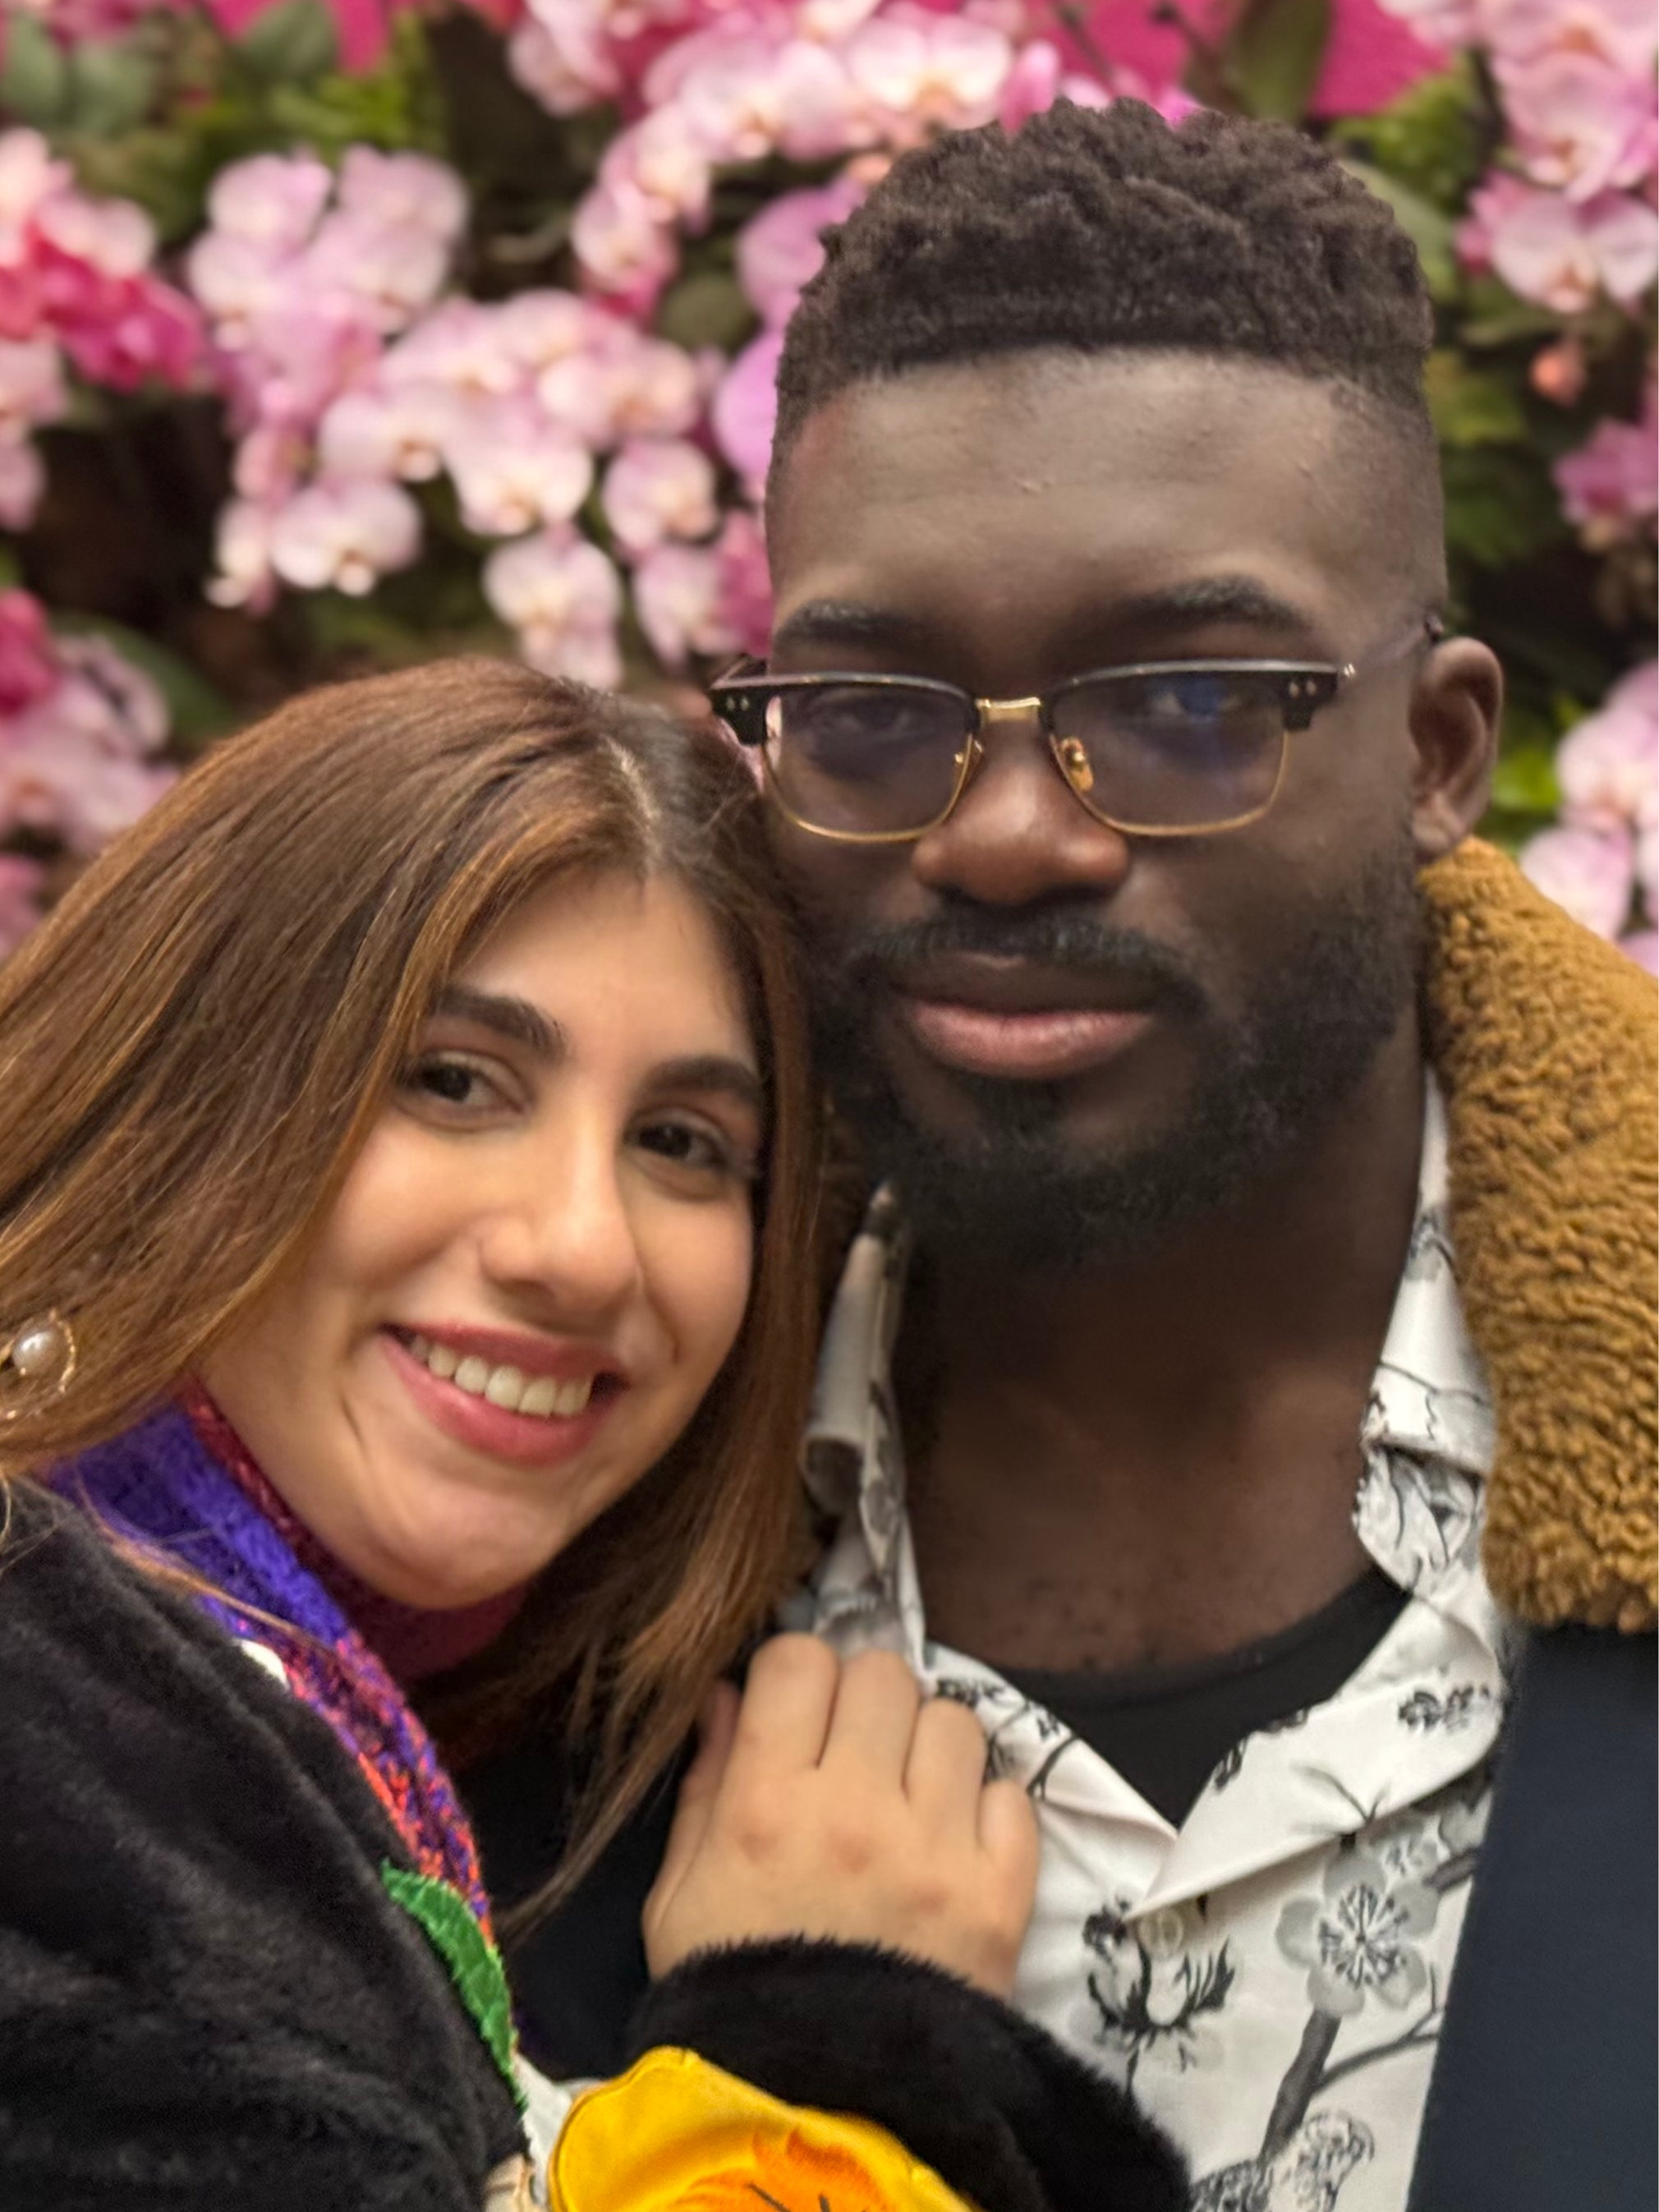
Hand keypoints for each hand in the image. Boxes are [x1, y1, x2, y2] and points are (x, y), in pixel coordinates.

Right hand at [642, 1635, 1038, 1997]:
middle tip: (856, 1755)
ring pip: (955, 1720)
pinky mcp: (998, 1897)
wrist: (810, 2116)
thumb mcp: (678, 1895)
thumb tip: (726, 1694)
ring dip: (930, 1749)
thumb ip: (705, 1784)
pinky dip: (988, 1813)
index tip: (796, 1713)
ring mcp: (935, 1852)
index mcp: (766, 1804)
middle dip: (867, 1703)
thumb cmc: (732, 1997)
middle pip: (884, 1675)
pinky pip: (1013, 1797)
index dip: (798, 1676)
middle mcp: (855, 1811)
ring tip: (910, 1802)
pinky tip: (954, 1850)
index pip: (801, 1659)